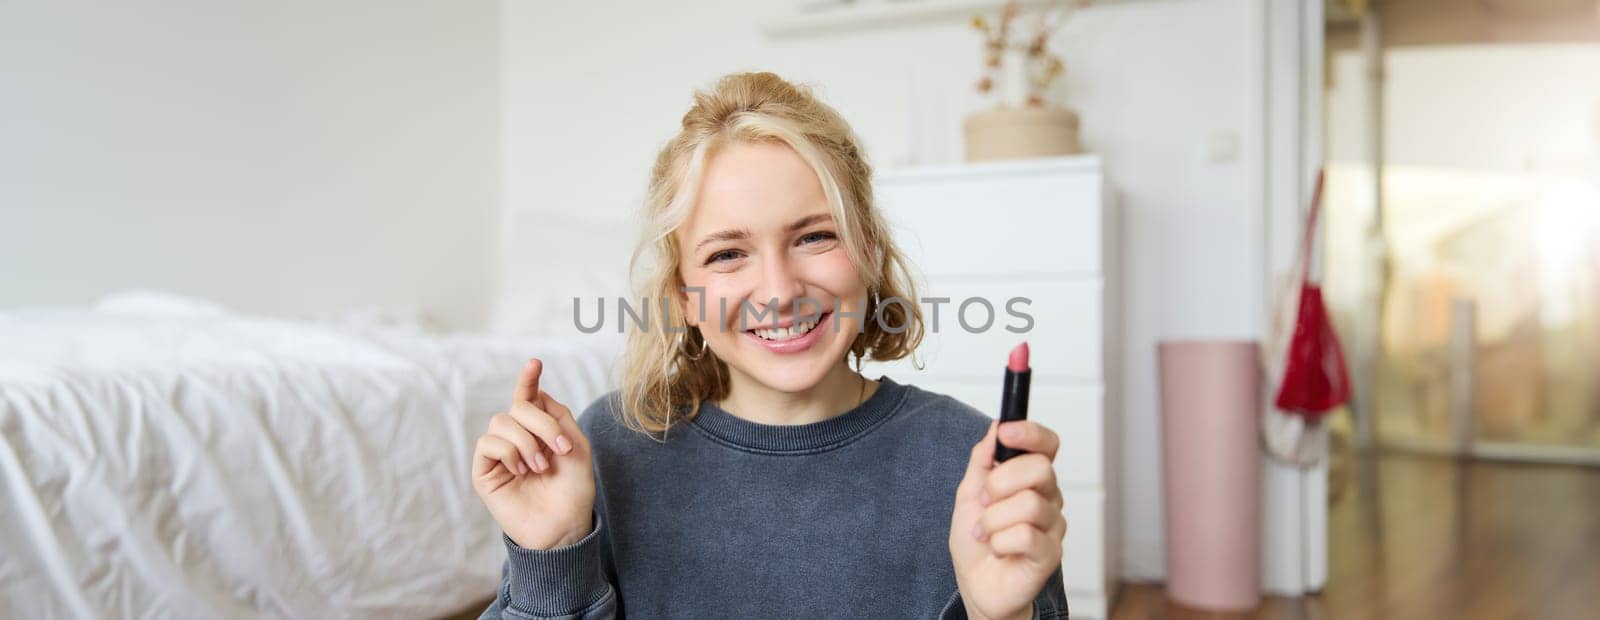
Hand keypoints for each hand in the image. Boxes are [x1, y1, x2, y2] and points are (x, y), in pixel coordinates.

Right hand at [471, 358, 595, 549]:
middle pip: (519, 407)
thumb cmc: (573, 490)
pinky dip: (508, 452)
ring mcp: (500, 453)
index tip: (535, 362)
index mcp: (539, 430)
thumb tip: (537, 395)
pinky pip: (488, 443)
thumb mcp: (577, 447)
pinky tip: (521, 471)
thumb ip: (560, 417)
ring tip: (539, 467)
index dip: (528, 379)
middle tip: (561, 448)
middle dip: (542, 423)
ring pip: (501, 422)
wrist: (564, 525)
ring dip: (526, 442)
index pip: (529, 398)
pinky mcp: (485, 470)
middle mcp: (517, 438)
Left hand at [948, 420, 1067, 619]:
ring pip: (1029, 504)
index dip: (1031, 433)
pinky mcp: (1050, 554)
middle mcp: (1049, 498)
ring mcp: (1052, 526)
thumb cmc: (977, 541)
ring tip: (986, 533)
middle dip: (1000, 483)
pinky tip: (998, 550)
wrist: (977, 584)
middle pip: (1040, 468)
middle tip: (984, 502)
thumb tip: (996, 428)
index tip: (1006, 433)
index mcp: (1031, 479)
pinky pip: (1025, 535)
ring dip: (993, 520)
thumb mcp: (969, 493)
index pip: (1047, 445)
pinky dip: (1000, 543)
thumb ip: (983, 460)